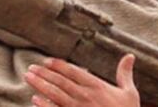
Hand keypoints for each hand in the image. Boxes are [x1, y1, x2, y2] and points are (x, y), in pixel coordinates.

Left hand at [24, 55, 140, 106]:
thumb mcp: (129, 93)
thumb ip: (125, 74)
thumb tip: (130, 56)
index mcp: (98, 86)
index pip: (74, 71)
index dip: (59, 65)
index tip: (46, 61)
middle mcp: (86, 95)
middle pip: (61, 81)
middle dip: (44, 73)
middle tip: (31, 68)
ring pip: (55, 94)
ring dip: (40, 84)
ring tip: (28, 77)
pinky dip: (45, 105)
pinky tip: (35, 99)